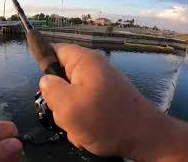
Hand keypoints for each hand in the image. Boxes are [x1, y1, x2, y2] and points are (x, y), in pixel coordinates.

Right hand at [39, 44, 163, 157]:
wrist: (144, 138)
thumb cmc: (105, 120)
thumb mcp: (68, 105)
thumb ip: (50, 89)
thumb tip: (46, 80)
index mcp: (84, 61)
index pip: (55, 50)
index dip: (43, 63)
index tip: (44, 86)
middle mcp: (93, 69)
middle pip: (62, 77)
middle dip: (59, 99)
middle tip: (67, 113)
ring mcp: (100, 85)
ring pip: (72, 96)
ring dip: (71, 114)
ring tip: (81, 127)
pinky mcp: (105, 100)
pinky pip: (84, 107)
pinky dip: (82, 120)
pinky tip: (89, 132)